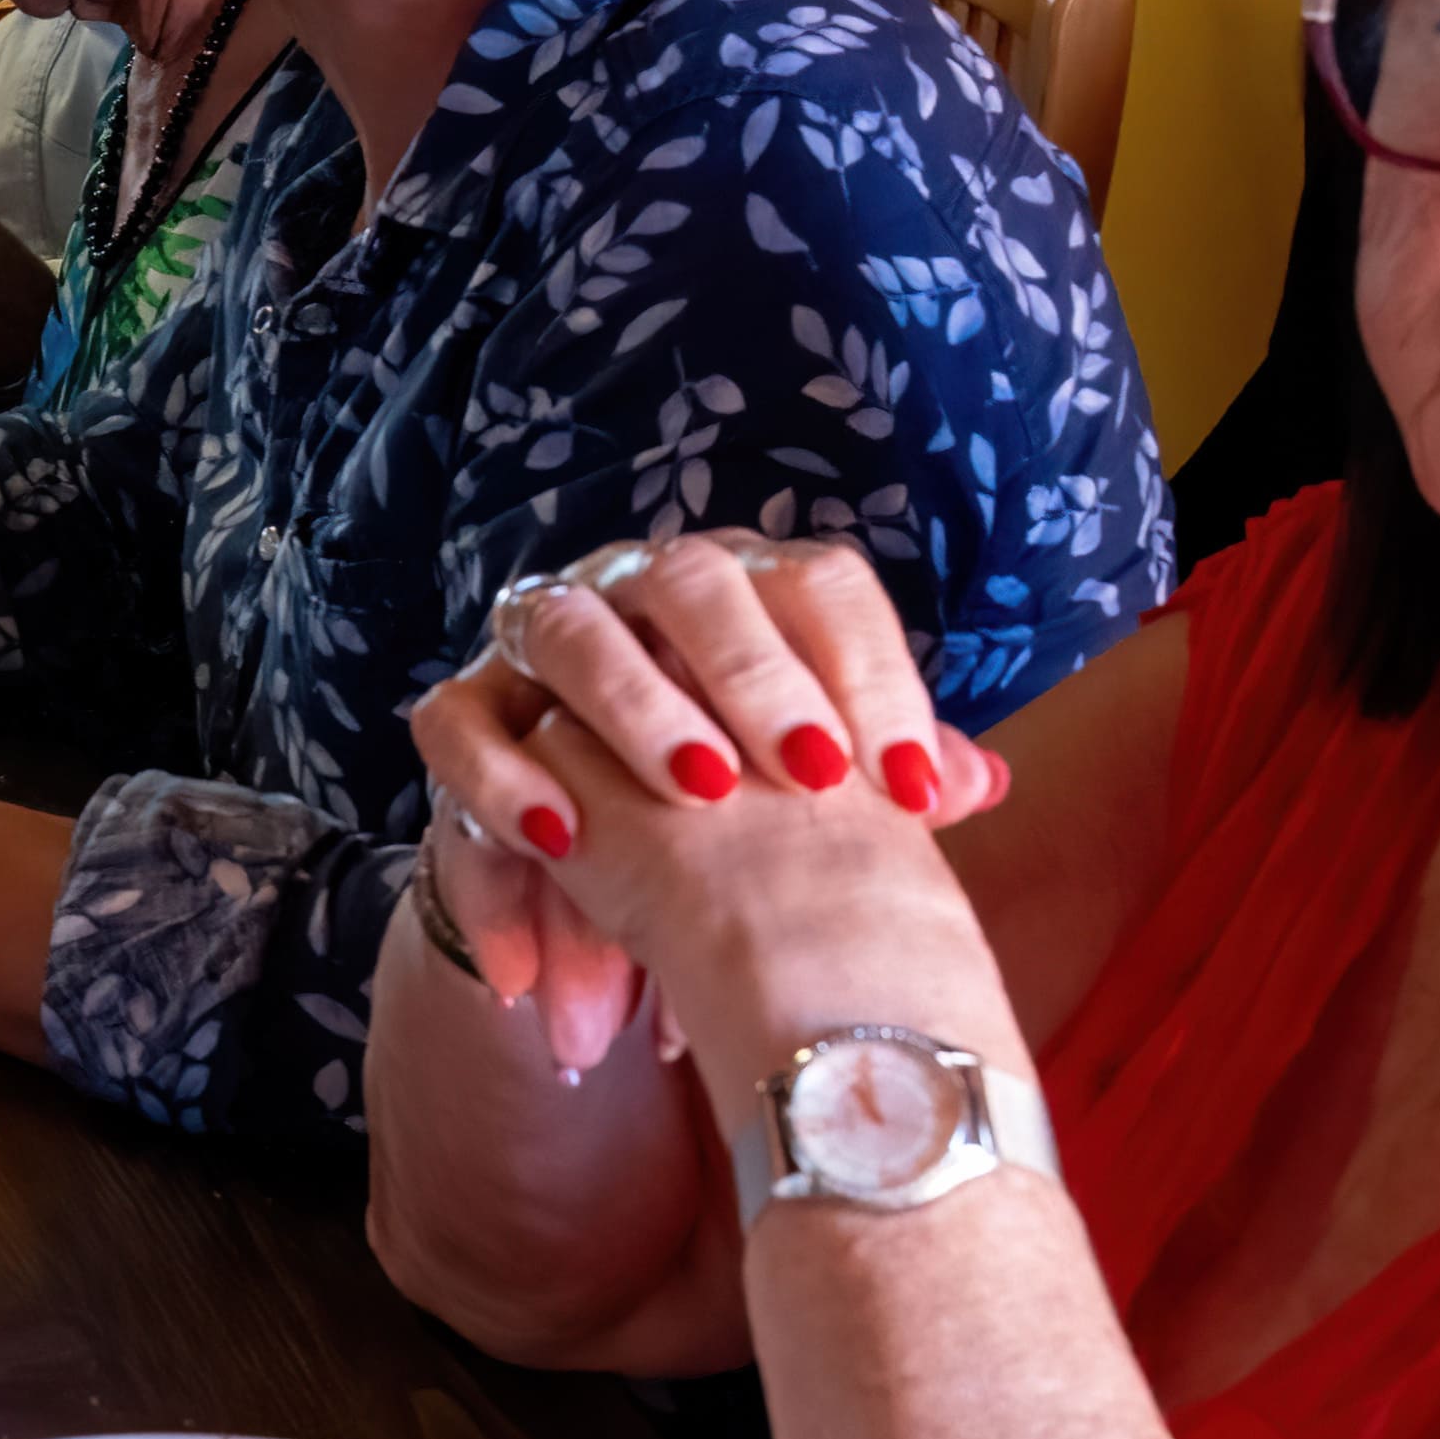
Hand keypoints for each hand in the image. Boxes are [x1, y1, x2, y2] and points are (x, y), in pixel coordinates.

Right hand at [404, 538, 1011, 1076]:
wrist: (609, 854)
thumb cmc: (736, 808)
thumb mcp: (813, 794)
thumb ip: (883, 775)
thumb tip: (981, 780)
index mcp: (746, 591)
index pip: (819, 586)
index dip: (872, 674)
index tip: (915, 789)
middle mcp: (640, 587)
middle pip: (695, 584)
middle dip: (754, 676)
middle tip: (810, 777)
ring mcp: (540, 636)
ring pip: (571, 631)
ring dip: (636, 710)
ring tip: (698, 799)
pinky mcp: (466, 707)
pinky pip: (458, 725)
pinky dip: (503, 782)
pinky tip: (562, 846)